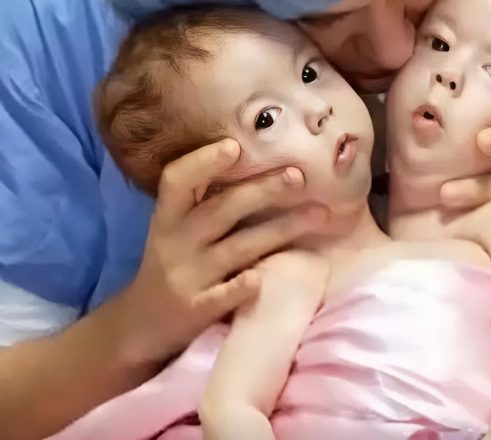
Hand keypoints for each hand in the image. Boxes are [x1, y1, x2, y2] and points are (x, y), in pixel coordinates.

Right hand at [117, 139, 327, 361]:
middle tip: (299, 176)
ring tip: (319, 215)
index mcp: (168, 218)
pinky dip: (240, 287)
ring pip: (238, 247)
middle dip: (263, 190)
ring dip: (281, 229)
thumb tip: (253, 159)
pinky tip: (261, 280)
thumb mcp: (175, 230)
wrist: (139, 327)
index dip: (203, 162)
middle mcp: (175, 243)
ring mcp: (187, 278)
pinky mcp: (196, 311)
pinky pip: (221, 297)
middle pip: (221, 210)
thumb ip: (203, 202)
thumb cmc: (171, 267)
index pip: (176, 181)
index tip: (235, 146)